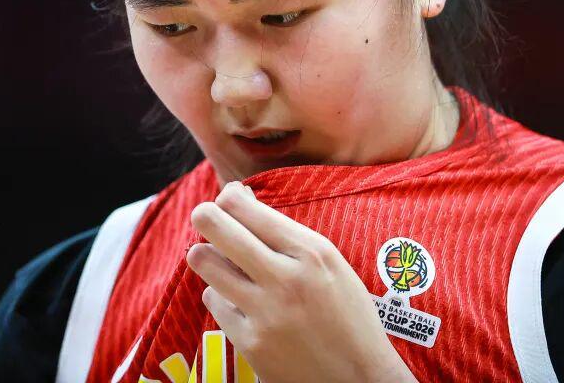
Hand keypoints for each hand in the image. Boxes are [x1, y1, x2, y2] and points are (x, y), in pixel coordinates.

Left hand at [185, 181, 417, 382]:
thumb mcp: (329, 263)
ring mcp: (265, 313)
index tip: (228, 200)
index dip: (228, 197)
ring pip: (205, 263)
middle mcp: (285, 279)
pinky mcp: (250, 343)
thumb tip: (238, 197)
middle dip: (204, 215)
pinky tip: (240, 300)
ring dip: (207, 256)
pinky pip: (215, 302)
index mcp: (311, 253)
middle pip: (216, 228)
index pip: (245, 209)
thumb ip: (286, 233)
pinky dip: (222, 297)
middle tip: (204, 216)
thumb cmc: (347, 314)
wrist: (358, 378)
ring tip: (219, 259)